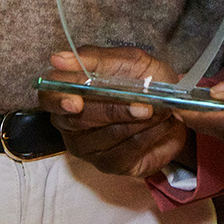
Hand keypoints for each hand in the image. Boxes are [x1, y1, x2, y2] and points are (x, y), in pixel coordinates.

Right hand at [40, 46, 189, 177]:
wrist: (175, 104)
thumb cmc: (146, 78)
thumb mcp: (128, 60)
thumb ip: (95, 59)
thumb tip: (59, 58)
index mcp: (69, 91)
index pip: (49, 98)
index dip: (59, 100)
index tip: (77, 102)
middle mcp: (70, 123)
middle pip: (79, 121)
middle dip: (114, 110)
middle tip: (144, 106)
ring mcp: (88, 148)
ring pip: (106, 137)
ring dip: (138, 123)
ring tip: (160, 110)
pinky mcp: (109, 165)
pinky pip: (124, 153)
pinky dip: (148, 137)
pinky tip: (161, 125)